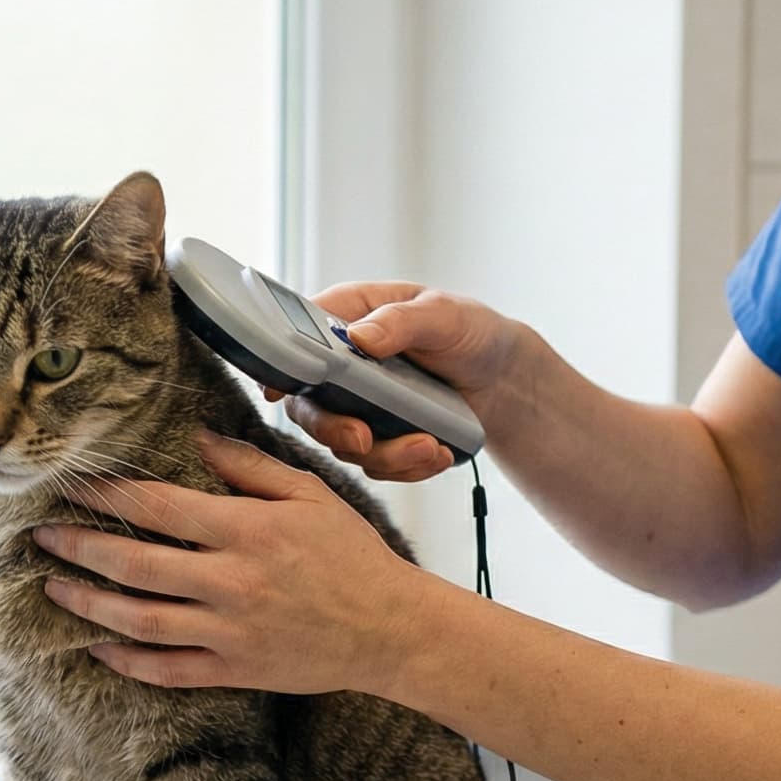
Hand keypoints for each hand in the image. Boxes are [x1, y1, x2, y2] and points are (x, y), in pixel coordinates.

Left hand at [31, 431, 434, 693]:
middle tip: (40, 536)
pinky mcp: (236, 671)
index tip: (69, 483)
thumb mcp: (308, 494)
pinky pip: (168, 671)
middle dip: (79, 548)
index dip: (105, 494)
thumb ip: (249, 466)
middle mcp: (231, 582)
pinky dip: (128, 661)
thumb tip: (195, 436)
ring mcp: (230, 632)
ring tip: (53, 588)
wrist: (391, 630)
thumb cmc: (352, 555)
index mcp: (247, 531)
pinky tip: (98, 647)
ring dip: (88, 605)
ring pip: (140, 621)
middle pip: (134, 565)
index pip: (157, 506)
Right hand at [263, 281, 528, 483]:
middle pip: (308, 404)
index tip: (278, 392)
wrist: (502, 377)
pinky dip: (406, 467)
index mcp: (346, 318)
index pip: (295, 337)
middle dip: (333, 428)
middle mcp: (342, 364)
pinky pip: (376, 464)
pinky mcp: (379, 437)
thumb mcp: (442, 314)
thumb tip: (360, 337)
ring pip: (343, 443)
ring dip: (385, 454)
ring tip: (429, 447)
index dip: (280, 365)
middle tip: (362, 438)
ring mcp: (357, 405)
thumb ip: (401, 321)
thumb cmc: (468, 329)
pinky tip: (437, 453)